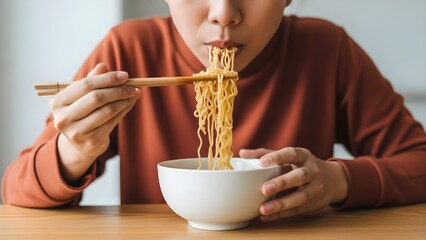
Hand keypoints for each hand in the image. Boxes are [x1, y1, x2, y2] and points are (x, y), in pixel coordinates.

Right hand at [49, 63, 140, 182]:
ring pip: (107, 110)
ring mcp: (77, 131)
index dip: (107, 79)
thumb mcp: (82, 95)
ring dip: (124, 100)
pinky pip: (112, 121)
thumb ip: (91, 80)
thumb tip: (104, 66)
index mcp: (58, 102)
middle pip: (96, 98)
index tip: (125, 75)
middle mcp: (63, 118)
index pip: (86, 85)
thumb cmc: (82, 113)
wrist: (80, 144)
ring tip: (134, 94)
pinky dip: (124, 110)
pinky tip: (130, 104)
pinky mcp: (91, 141)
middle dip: (118, 90)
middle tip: (133, 86)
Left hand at [239, 147, 347, 220]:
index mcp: (304, 156)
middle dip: (282, 183)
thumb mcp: (289, 157)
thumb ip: (266, 154)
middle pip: (299, 176)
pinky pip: (298, 210)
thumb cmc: (303, 165)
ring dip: (281, 204)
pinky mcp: (314, 204)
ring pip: (301, 197)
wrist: (333, 180)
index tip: (262, 162)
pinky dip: (281, 214)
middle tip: (264, 188)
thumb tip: (242, 152)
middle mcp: (312, 171)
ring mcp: (316, 188)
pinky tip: (267, 216)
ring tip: (263, 208)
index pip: (292, 154)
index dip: (278, 157)